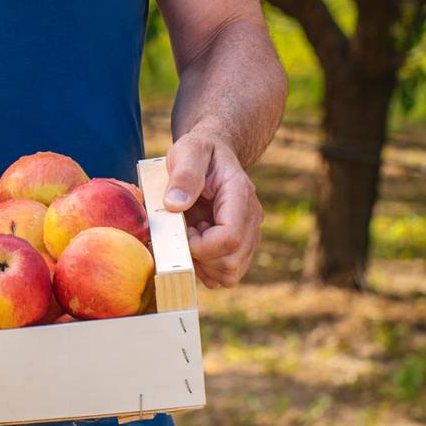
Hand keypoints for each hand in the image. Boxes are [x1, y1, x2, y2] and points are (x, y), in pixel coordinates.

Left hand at [161, 129, 262, 288]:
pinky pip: (226, 273)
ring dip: (203, 264)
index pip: (230, 238)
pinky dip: (206, 268)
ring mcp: (248, 235)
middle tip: (185, 231)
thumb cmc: (199, 152)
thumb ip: (184, 174)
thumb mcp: (188, 151)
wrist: (212, 154)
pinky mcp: (239, 246)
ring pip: (230, 274)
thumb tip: (175, 204)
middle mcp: (251, 220)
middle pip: (231, 263)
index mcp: (240, 196)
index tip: (184, 230)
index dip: (201, 245)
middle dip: (200, 257)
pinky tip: (194, 244)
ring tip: (190, 236)